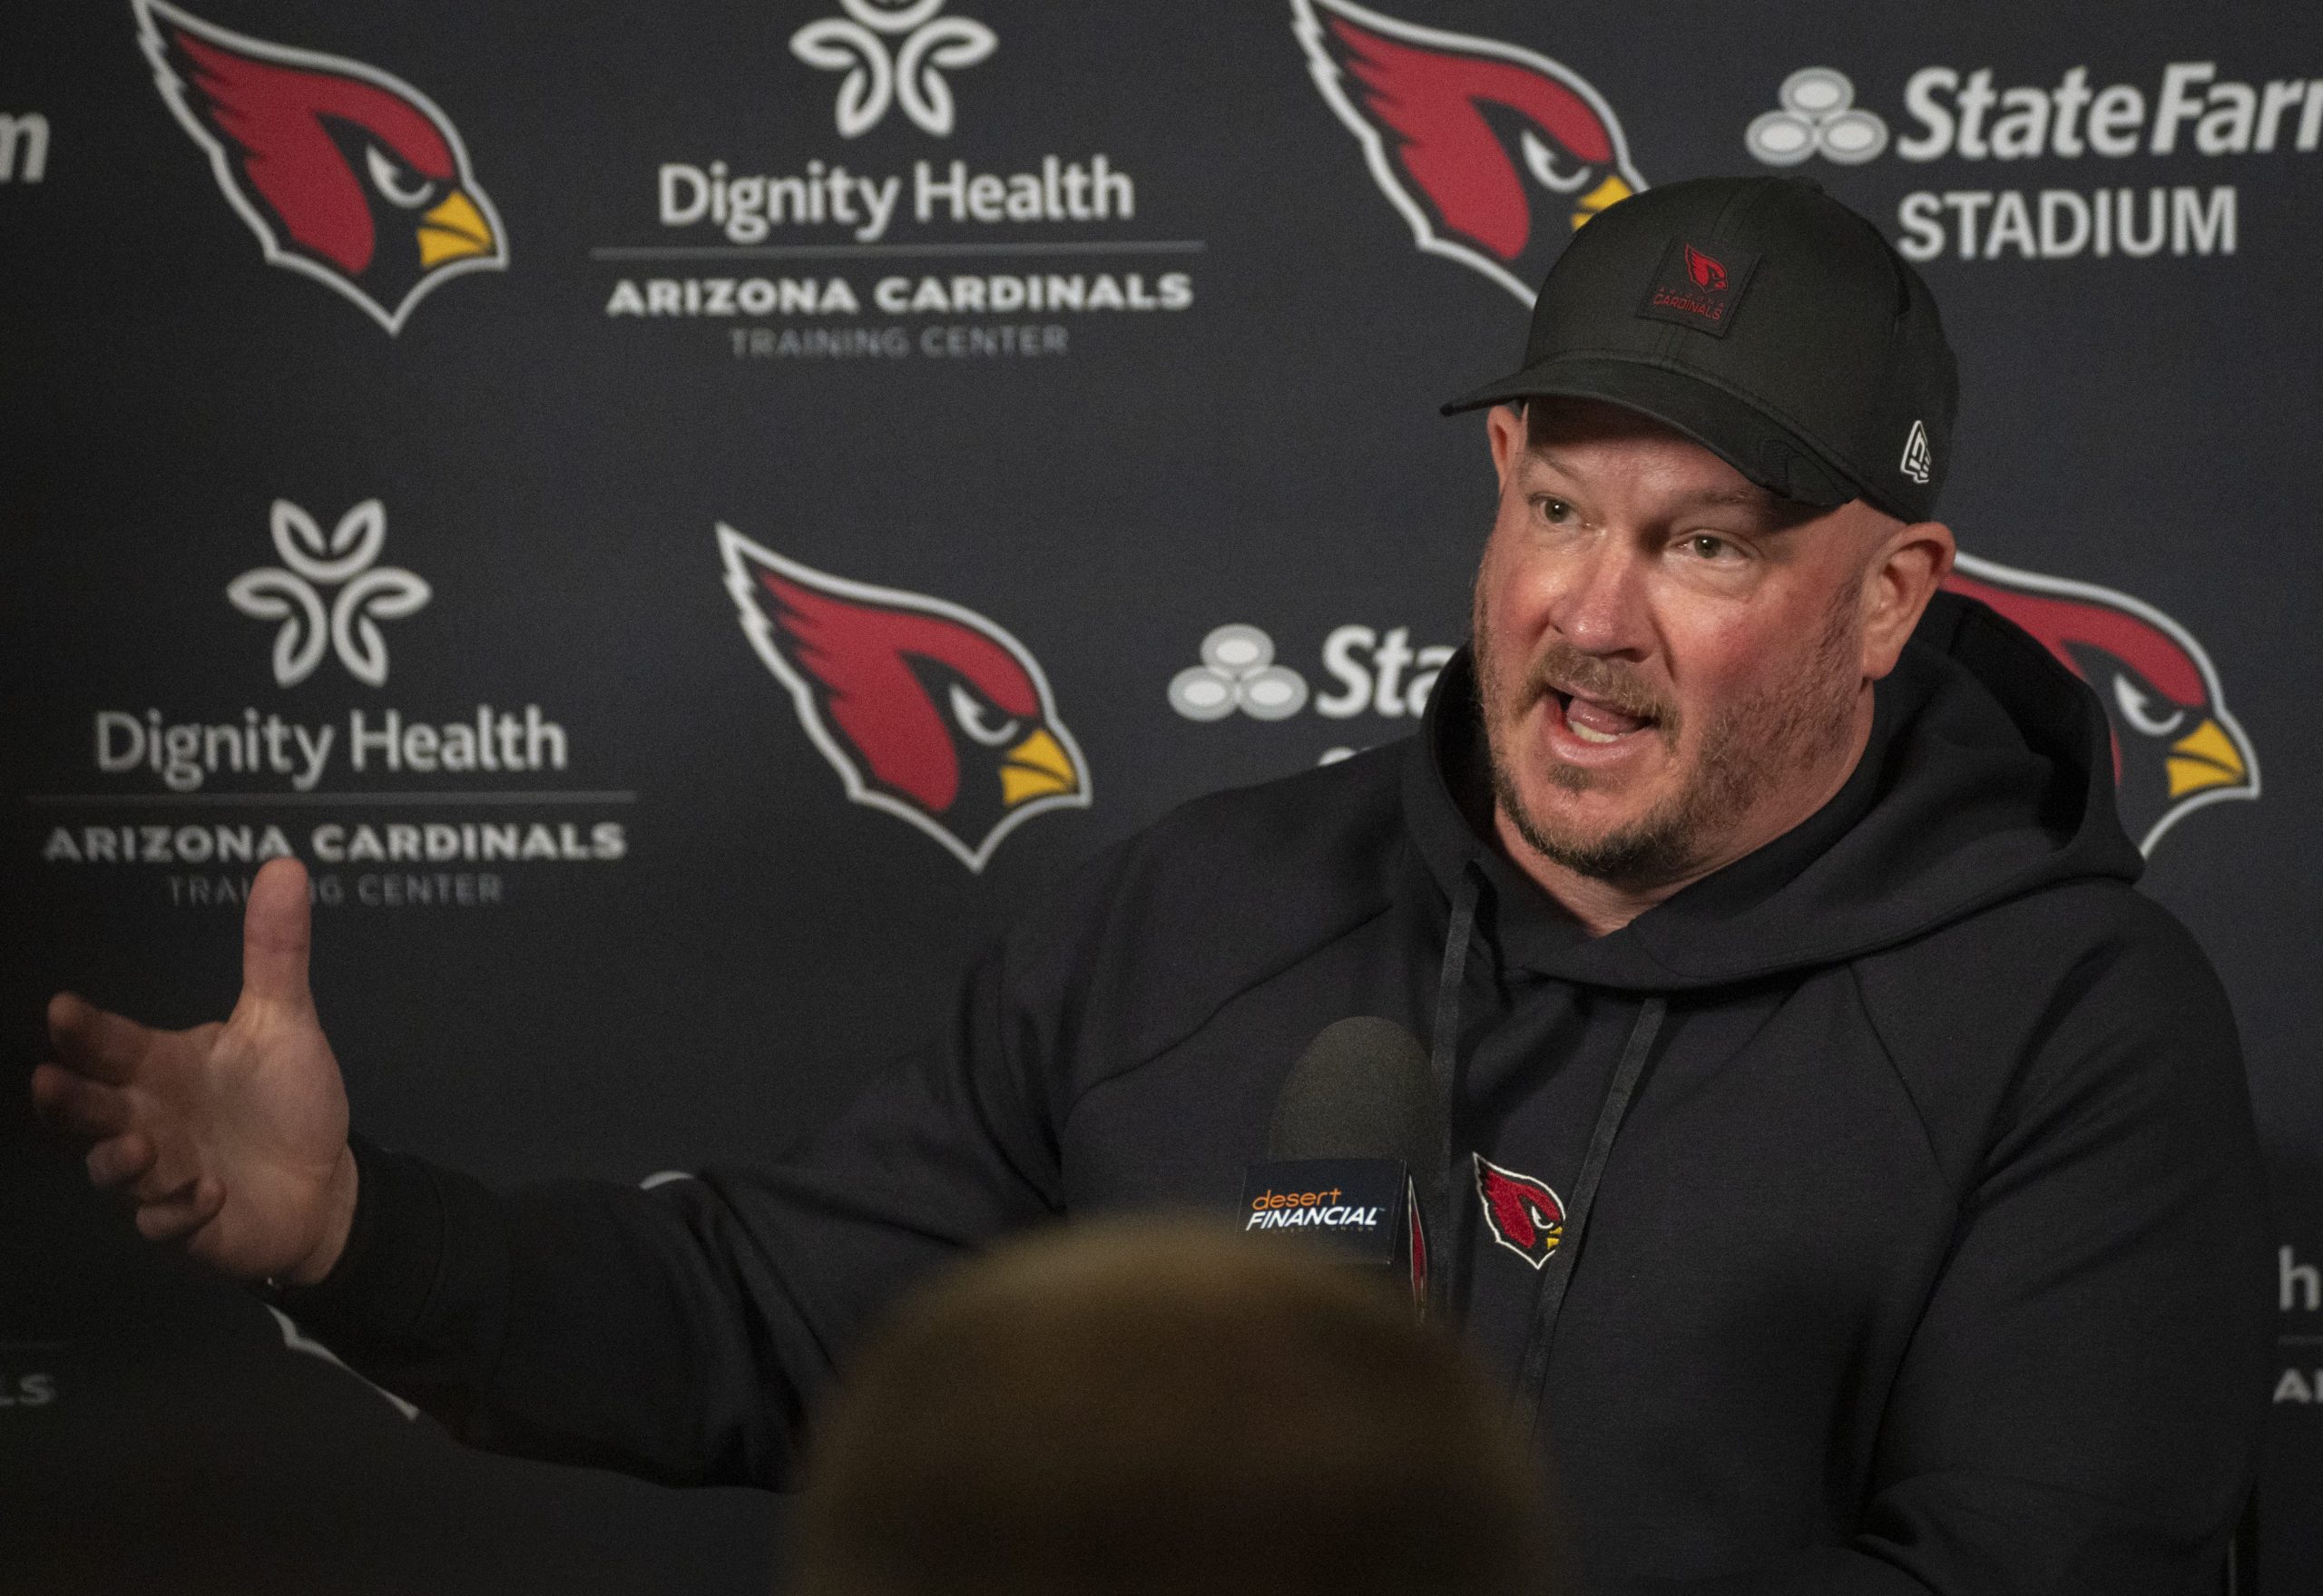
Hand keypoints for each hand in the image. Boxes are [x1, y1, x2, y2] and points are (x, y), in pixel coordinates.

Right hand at [31, 857, 357, 1284]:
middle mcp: (147, 1117)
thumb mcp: (285, 1021)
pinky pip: (165, 1223)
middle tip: (52, 1081)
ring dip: (118, 1162)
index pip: (108, 1043)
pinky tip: (213, 1192)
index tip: (63, 1008)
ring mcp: (161, 1173)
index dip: (83, 1029)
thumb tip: (284, 866)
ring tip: (140, 1146)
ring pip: (112, 1170)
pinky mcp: (187, 1223)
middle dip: (68, 1099)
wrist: (324, 1181)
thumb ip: (275, 951)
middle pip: (88, 1109)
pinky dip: (181, 1212)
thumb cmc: (289, 1100)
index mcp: (160, 1065)